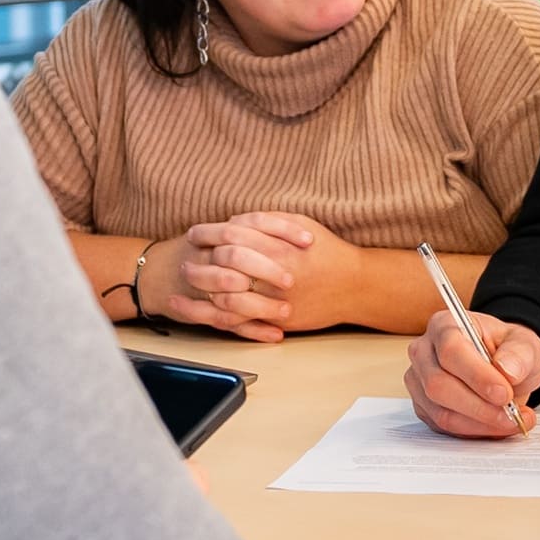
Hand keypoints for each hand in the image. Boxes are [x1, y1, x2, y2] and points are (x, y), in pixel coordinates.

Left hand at [167, 211, 367, 338]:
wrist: (354, 285)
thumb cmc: (327, 251)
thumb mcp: (300, 223)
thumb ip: (266, 220)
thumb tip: (232, 221)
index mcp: (276, 245)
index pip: (229, 235)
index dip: (206, 234)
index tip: (193, 235)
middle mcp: (273, 271)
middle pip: (222, 264)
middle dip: (198, 263)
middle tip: (184, 262)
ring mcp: (274, 298)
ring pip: (226, 294)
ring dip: (203, 288)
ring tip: (190, 284)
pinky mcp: (277, 318)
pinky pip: (241, 319)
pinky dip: (219, 313)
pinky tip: (207, 307)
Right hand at [405, 309, 539, 439]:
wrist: (504, 368)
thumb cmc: (508, 351)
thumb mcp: (525, 344)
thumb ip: (520, 353)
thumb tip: (508, 370)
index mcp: (445, 325)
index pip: (450, 350)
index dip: (477, 376)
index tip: (504, 393)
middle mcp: (424, 352)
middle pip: (438, 385)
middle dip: (479, 407)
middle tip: (511, 415)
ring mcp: (419, 382)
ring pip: (441, 412)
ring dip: (480, 424)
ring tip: (512, 421)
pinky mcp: (424, 408)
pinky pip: (444, 428)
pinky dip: (475, 432)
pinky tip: (497, 426)